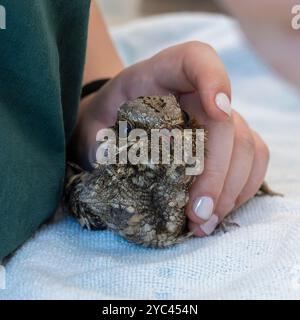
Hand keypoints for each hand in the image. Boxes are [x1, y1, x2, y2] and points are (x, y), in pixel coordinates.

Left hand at [70, 41, 268, 235]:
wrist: (119, 123)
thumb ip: (99, 139)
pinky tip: (218, 211)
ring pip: (246, 147)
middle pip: (226, 125)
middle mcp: (198, 93)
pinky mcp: (227, 142)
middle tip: (197, 212)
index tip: (218, 112)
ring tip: (204, 221)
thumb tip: (116, 163)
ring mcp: (218, 118)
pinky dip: (240, 190)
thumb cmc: (107, 121)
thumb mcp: (93, 125)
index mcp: (163, 74)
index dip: (214, 80)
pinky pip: (252, 162)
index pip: (197, 60)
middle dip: (215, 173)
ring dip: (229, 190)